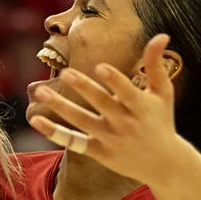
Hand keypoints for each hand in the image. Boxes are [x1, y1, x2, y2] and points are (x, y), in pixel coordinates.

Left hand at [26, 35, 200, 188]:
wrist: (163, 164)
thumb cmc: (161, 121)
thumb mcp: (163, 93)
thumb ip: (156, 64)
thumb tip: (162, 35)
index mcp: (140, 106)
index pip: (126, 91)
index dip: (114, 80)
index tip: (99, 67)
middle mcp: (124, 122)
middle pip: (101, 103)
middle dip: (83, 88)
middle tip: (65, 73)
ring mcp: (110, 139)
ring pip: (81, 121)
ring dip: (60, 106)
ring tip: (41, 91)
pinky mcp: (99, 152)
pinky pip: (73, 141)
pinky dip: (54, 132)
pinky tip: (36, 119)